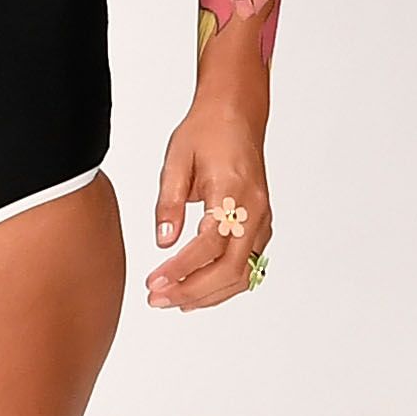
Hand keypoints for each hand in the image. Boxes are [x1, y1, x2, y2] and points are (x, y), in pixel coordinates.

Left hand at [147, 103, 270, 311]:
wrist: (236, 115)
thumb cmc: (206, 132)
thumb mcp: (177, 161)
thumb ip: (169, 203)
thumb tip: (164, 242)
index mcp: (233, 193)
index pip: (209, 245)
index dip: (181, 270)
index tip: (154, 283)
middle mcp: (254, 211)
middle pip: (230, 269)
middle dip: (192, 291)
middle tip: (157, 299)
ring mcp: (262, 221)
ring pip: (243, 274)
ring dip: (208, 294)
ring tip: (172, 300)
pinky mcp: (260, 226)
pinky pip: (247, 265)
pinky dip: (223, 284)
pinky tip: (197, 289)